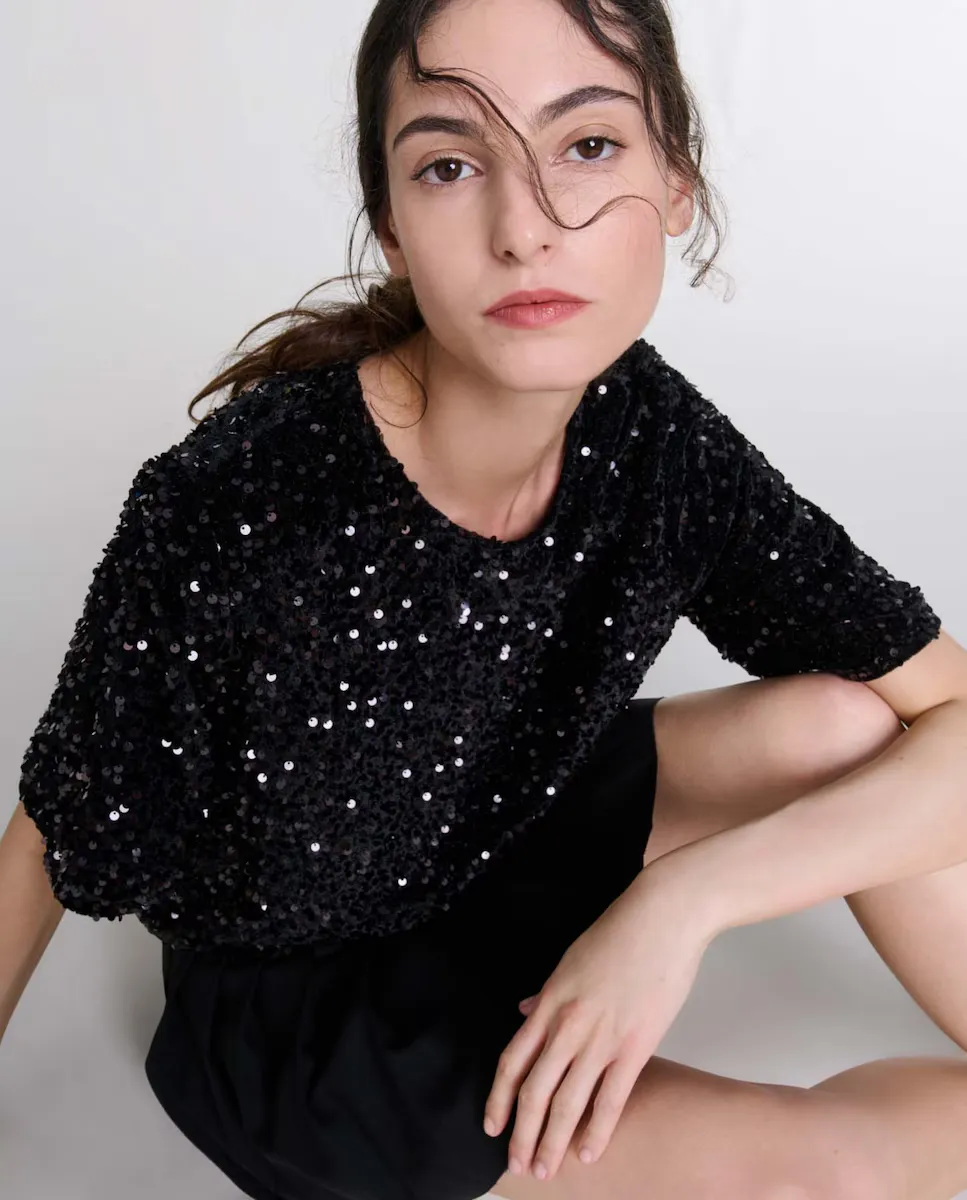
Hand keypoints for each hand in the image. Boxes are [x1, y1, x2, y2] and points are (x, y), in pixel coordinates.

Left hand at [482, 867, 713, 1182]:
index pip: (512, 1061)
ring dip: (553, 1140)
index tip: (491, 1126)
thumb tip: (525, 1008)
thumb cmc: (620, 932)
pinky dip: (597, 1130)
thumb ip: (547, 992)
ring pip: (567, 1101)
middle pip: (534, 1091)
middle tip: (518, 1165)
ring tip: (547, 1168)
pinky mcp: (635, 1045)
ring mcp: (600, 1037)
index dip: (498, 1099)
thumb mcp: (571, 959)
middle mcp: (567, 1024)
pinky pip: (610, 1098)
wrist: (662, 917)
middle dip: (523, 1133)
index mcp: (549, 1001)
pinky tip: (589, 1152)